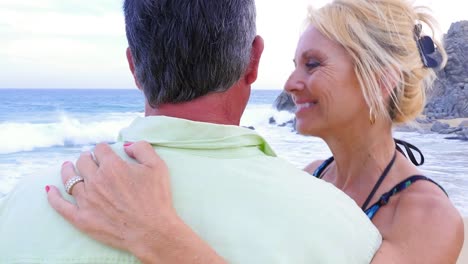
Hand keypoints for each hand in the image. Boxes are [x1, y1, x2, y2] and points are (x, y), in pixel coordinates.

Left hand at [47, 141, 225, 263]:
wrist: (152, 231)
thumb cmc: (157, 199)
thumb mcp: (158, 166)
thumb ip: (142, 148)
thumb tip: (126, 145)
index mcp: (112, 166)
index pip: (101, 149)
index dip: (104, 149)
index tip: (106, 153)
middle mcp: (95, 180)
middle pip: (83, 161)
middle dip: (87, 158)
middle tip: (91, 160)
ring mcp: (86, 200)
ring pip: (69, 179)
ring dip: (68, 170)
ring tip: (68, 167)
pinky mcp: (81, 218)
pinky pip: (60, 205)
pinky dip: (52, 196)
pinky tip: (49, 190)